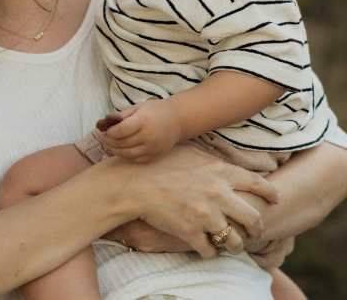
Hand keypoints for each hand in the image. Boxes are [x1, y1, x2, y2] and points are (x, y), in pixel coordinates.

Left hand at [98, 100, 182, 162]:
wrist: (178, 120)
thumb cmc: (156, 111)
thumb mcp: (138, 107)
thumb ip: (122, 115)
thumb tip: (104, 123)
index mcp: (143, 121)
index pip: (120, 131)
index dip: (109, 133)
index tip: (103, 131)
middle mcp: (148, 136)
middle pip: (122, 143)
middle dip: (108, 142)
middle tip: (102, 138)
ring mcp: (152, 147)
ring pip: (127, 154)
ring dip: (115, 150)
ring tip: (109, 144)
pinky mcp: (155, 155)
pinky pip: (136, 159)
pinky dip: (126, 156)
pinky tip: (121, 150)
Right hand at [113, 145, 278, 257]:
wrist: (131, 183)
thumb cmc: (156, 164)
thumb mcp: (189, 153)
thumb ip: (211, 161)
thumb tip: (225, 164)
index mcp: (220, 172)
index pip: (258, 184)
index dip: (270, 194)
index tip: (274, 200)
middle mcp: (218, 194)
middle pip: (254, 218)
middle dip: (257, 228)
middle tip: (254, 231)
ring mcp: (205, 215)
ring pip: (235, 240)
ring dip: (235, 245)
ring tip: (231, 245)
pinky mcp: (190, 232)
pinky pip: (210, 250)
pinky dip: (210, 252)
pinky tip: (206, 248)